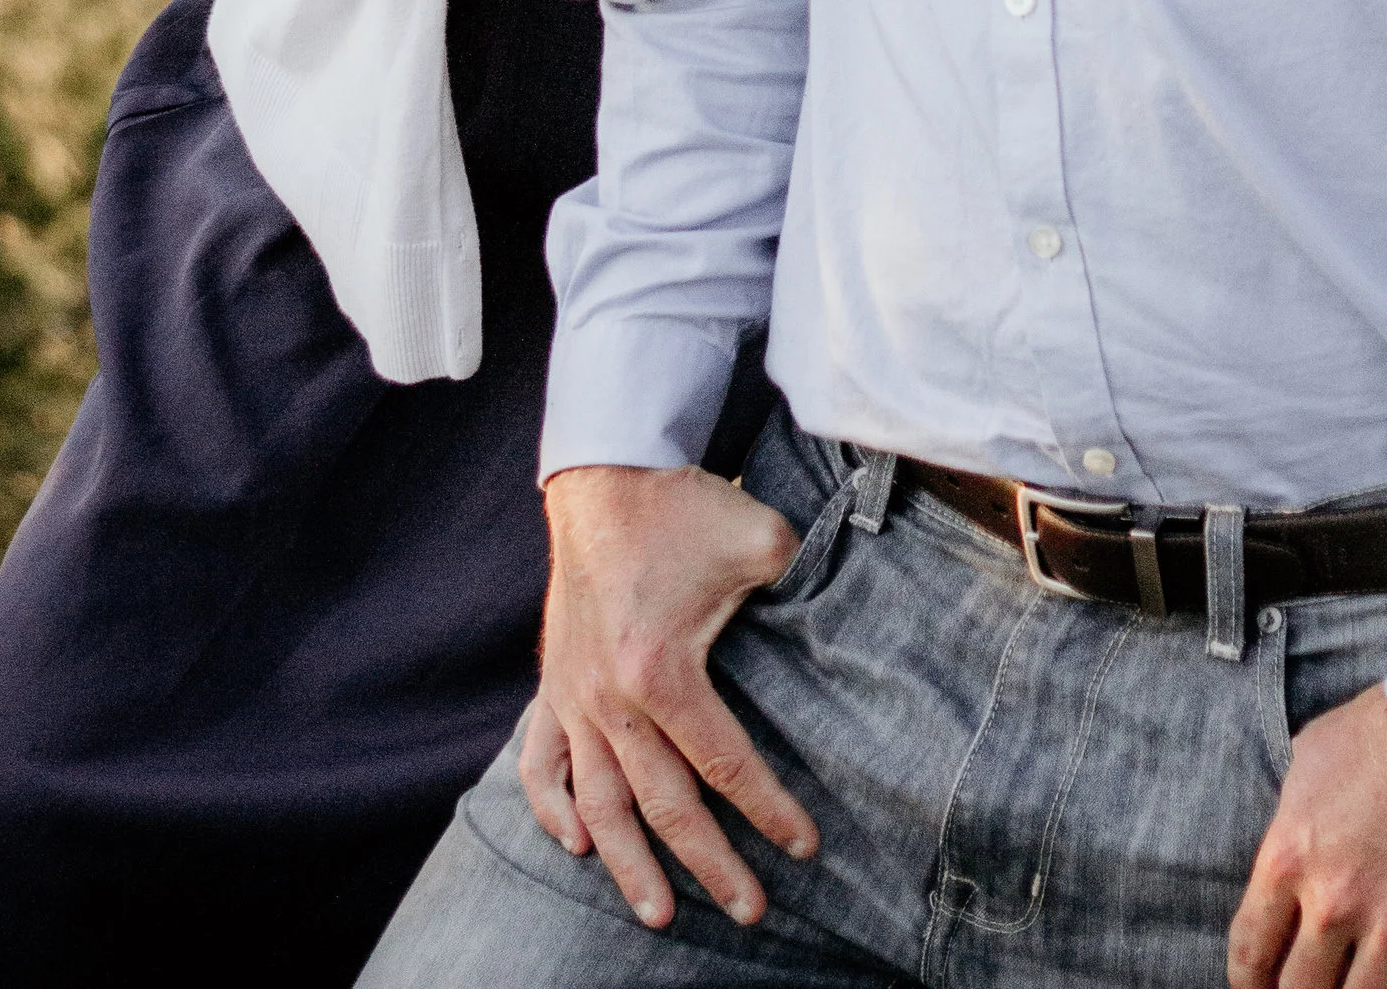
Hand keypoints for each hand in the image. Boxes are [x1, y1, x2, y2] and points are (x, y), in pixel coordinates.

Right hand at [521, 465, 818, 931]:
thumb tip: (846, 611)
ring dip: (627, 865)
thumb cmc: (684, 506)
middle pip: (664, 805)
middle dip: (711, 865)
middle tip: (750, 911)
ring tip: (658, 914)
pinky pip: (540, 763)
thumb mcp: (763, 540)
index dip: (768, 810)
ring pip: (597, 805)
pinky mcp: (554, 683)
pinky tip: (576, 846)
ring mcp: (575, 696)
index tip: (805, 847)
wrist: (605, 472)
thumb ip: (802, 583)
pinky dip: (551, 809)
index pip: (724, 764)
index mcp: (662, 671)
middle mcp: (611, 699)